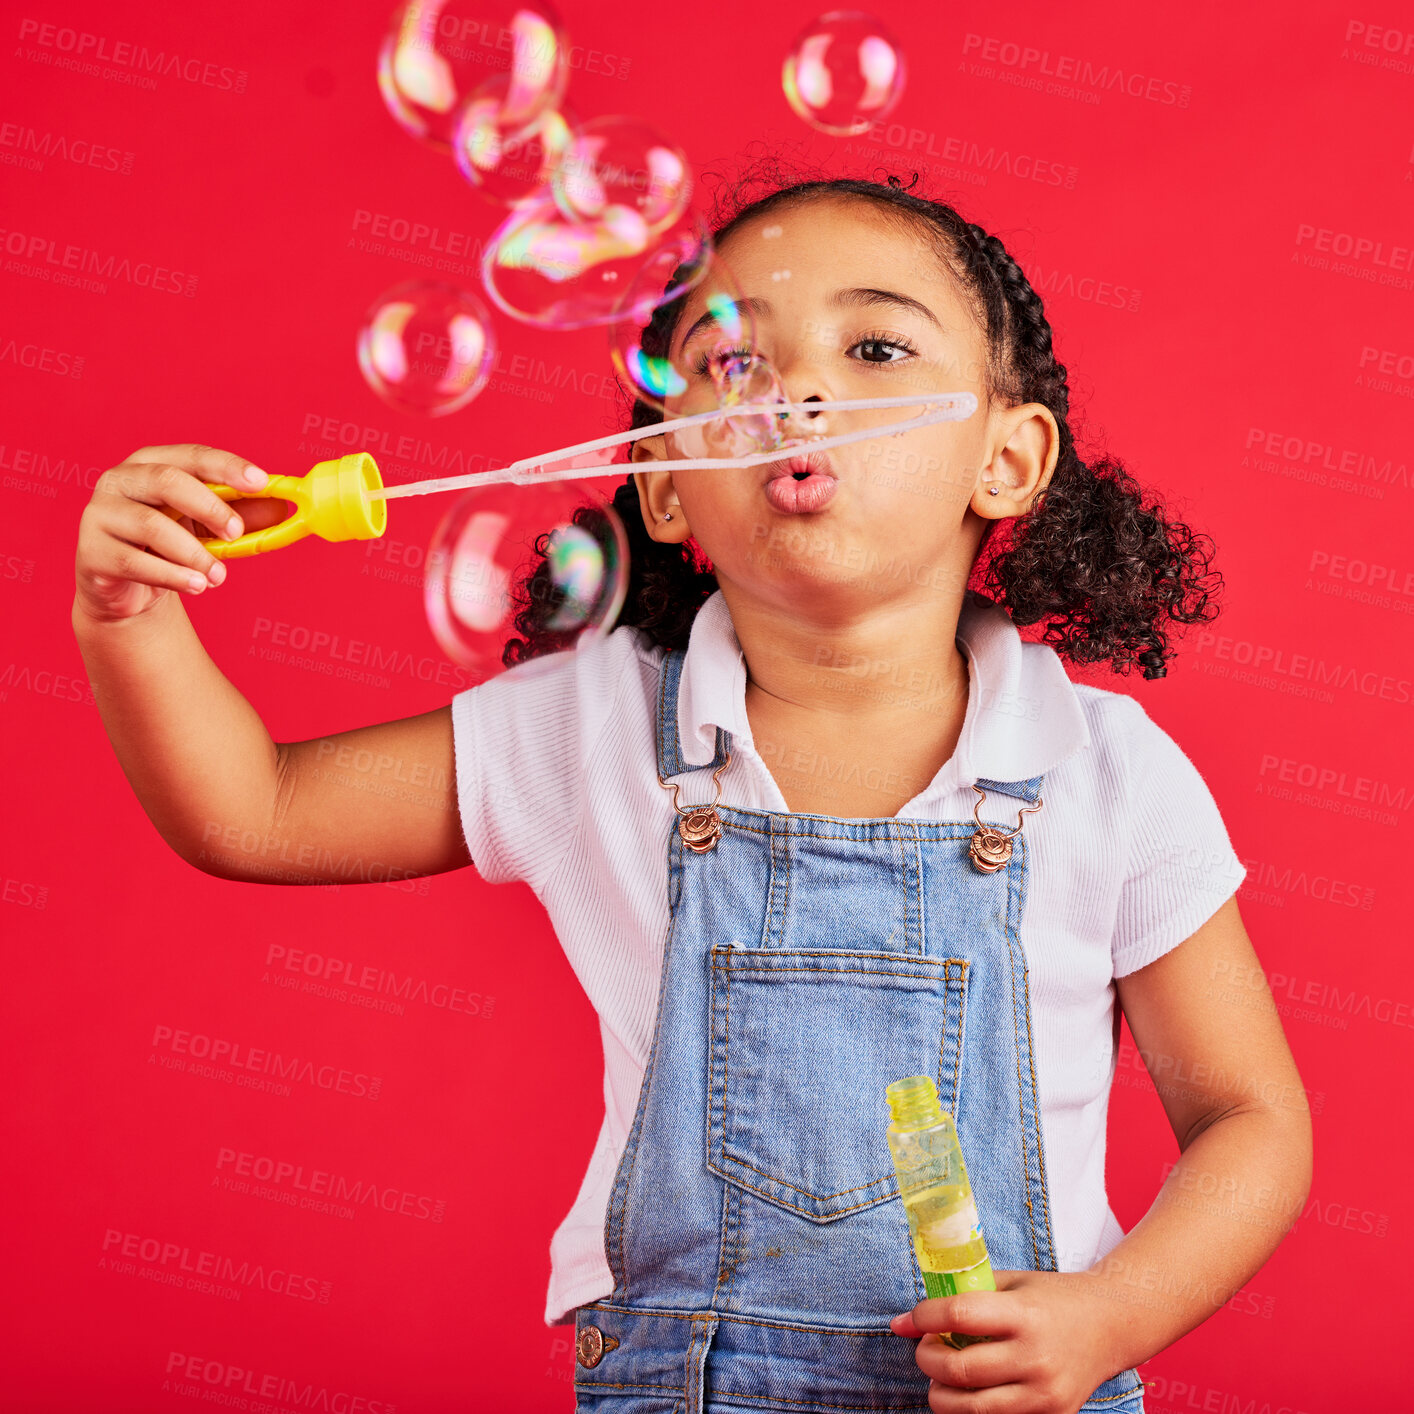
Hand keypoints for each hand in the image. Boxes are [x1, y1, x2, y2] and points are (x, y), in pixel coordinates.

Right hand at [74, 443, 287, 622]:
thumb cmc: (170, 546)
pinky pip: (134, 562)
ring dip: (194, 553)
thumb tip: (283, 507)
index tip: (261, 482)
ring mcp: (100, 514)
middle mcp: (121, 480)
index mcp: (152, 463)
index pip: (192, 456)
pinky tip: (198, 586)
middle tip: (236, 534)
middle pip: (168, 481)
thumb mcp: (209, 530)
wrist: (126, 589)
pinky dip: (172, 576)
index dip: (227, 466)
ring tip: (219, 576)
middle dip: (210, 508)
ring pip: (151, 525)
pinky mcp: (91, 551)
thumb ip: (242, 517)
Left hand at [888, 1269, 1120, 1412]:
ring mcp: (1045, 1394)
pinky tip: (970, 1392)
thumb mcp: (1009, 1283)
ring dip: (942, 1394)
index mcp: (1024, 1314)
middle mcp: (1035, 1357)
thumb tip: (900, 1323)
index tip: (914, 1318)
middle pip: (959, 1369)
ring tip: (942, 1376)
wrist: (1110, 1325)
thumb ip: (957, 1298)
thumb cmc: (1052, 1298)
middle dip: (927, 1359)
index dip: (925, 1317)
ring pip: (972, 1409)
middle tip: (926, 1349)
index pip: (959, 1316)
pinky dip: (972, 1411)